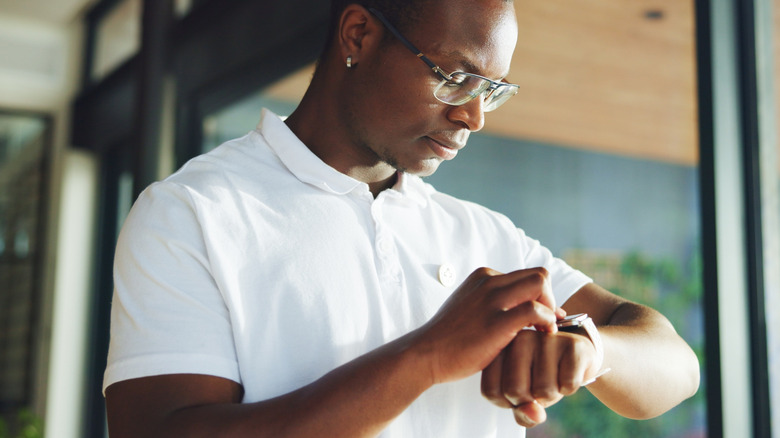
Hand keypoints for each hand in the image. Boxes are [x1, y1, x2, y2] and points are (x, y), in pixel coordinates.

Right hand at [411, 267, 558, 385]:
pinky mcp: (497, 321)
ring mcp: (492, 299)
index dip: (540, 295)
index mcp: (483, 276)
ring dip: (550, 306)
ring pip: (540, 283)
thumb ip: (491, 301)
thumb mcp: (469, 306)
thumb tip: (517, 306)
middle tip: (547, 321)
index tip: (542, 315)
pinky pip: (535, 310)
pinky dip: (547, 321)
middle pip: (538, 274)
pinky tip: (543, 335)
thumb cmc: (449, 338)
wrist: (426, 354)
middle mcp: (489, 282)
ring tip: (545, 329)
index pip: (525, 275)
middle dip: (549, 297)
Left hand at [480, 328, 600, 426]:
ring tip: (555, 378)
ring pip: (543, 391)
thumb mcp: (526, 396)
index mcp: (500, 350)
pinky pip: (568, 385)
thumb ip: (523, 413)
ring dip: (552, 395)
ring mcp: (545, 339)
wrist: (578, 356)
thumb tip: (535, 414)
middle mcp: (520, 339)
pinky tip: (568, 373)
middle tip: (539, 387)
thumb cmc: (545, 376)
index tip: (520, 393)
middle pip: (514, 391)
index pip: (492, 391)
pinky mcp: (572, 345)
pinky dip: (569, 388)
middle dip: (531, 401)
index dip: (509, 403)